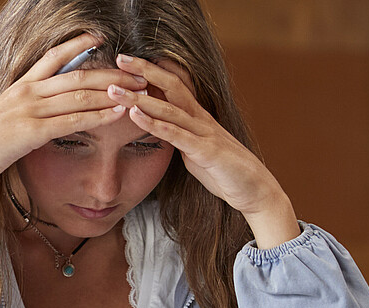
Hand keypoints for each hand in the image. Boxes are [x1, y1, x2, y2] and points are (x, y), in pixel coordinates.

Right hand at [0, 33, 147, 187]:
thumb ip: (22, 110)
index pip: (54, 57)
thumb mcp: (1, 118)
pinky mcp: (32, 132)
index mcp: (20, 87)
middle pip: (78, 75)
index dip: (79, 45)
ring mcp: (30, 111)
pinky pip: (73, 121)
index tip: (101, 38)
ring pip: (80, 96)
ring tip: (138, 91)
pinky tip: (117, 113)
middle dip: (111, 72)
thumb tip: (39, 113)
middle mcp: (28, 93)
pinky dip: (99, 116)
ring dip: (112, 92)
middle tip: (138, 71)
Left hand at [107, 55, 299, 245]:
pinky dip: (156, 124)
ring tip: (115, 90)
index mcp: (196, 116)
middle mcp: (200, 118)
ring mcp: (204, 133)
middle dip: (145, 71)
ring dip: (140, 99)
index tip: (126, 60)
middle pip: (171, 86)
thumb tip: (156, 126)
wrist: (253, 189)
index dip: (151, 71)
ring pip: (169, 109)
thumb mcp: (192, 146)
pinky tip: (137, 116)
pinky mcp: (206, 151)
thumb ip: (175, 133)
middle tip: (119, 58)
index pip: (172, 85)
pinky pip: (177, 135)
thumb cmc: (221, 169)